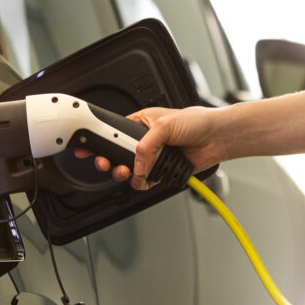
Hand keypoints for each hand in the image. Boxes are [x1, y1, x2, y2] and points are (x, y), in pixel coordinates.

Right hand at [76, 105, 224, 189]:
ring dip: (126, 174)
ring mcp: (153, 157)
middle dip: (110, 161)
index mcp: (141, 123)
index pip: (114, 132)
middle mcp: (144, 141)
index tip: (88, 148)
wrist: (216, 138)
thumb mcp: (165, 125)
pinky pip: (145, 181)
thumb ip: (146, 145)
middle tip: (106, 164)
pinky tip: (144, 179)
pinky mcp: (162, 171)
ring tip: (128, 172)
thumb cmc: (196, 122)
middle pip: (118, 155)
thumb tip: (136, 163)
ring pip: (130, 170)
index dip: (100, 141)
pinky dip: (142, 183)